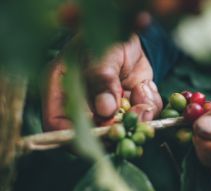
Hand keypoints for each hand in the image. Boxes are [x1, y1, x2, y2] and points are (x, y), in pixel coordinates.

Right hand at [42, 34, 161, 130]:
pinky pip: (142, 117)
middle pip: (93, 133)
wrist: (126, 33)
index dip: (76, 135)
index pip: (57, 123)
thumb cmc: (102, 37)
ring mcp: (107, 108)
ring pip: (123, 128)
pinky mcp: (129, 106)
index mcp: (62, 89)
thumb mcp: (100, 53)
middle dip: (118, 127)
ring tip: (141, 90)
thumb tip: (106, 110)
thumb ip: (101, 78)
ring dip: (138, 115)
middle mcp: (83, 105)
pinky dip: (149, 105)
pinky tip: (145, 85)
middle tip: (135, 111)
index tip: (102, 131)